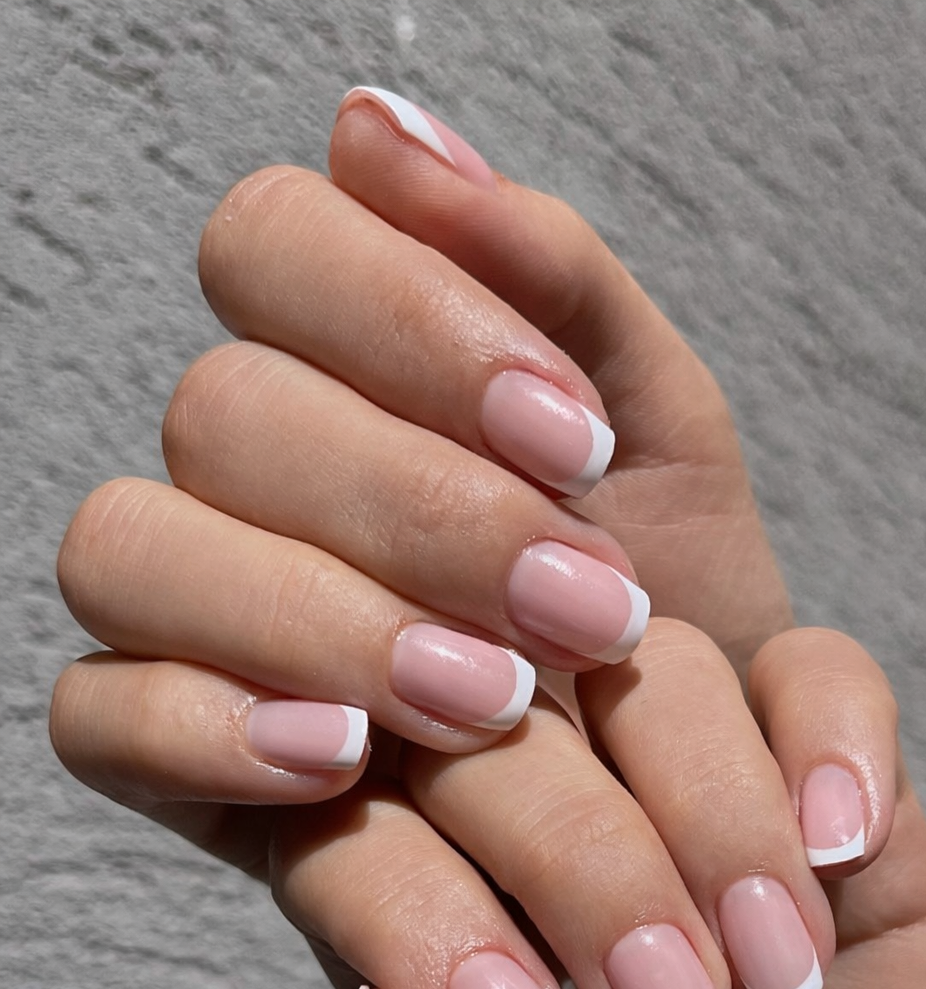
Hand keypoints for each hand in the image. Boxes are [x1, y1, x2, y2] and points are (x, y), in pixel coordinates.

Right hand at [51, 90, 790, 913]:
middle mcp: (247, 468)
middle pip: (221, 414)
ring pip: (130, 551)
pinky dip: (209, 729)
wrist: (689, 774)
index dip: (412, 322)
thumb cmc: (669, 584)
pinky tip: (346, 760)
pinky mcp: (166, 744)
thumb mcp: (659, 428)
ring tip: (495, 701)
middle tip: (583, 611)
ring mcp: (193, 604)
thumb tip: (383, 133)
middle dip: (415, 511)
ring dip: (321, 621)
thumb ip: (551, 277)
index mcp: (346, 359)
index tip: (577, 443)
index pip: (275, 244)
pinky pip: (93, 715)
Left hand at [330, 627, 925, 988]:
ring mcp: (678, 770)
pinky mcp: (817, 764)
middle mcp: (534, 808)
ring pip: (655, 670)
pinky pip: (818, 672)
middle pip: (498, 722)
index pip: (345, 824)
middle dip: (580, 864)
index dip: (409, 907)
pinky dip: (831, 741)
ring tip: (777, 975)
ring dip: (712, 816)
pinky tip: (842, 853)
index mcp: (423, 909)